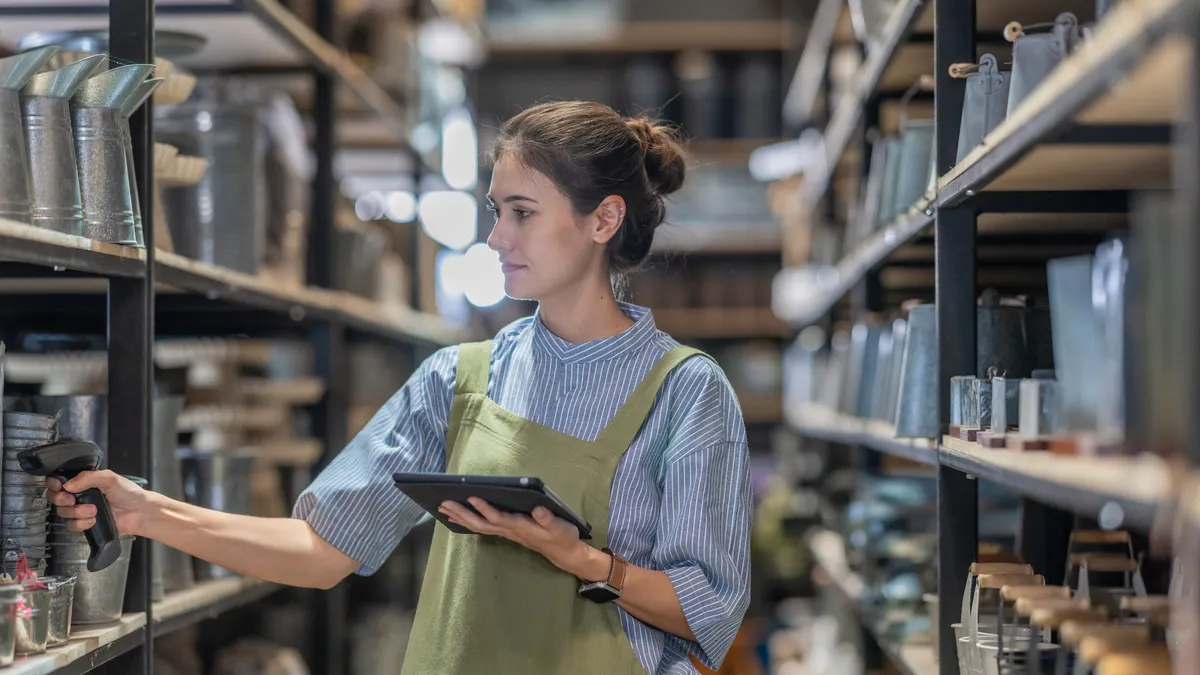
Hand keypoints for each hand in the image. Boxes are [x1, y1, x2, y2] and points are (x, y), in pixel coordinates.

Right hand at [47, 470, 152, 536]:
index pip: (60, 481)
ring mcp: (82, 510)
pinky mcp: (86, 524)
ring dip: (76, 512)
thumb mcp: (109, 478)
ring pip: (63, 513)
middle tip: (72, 500)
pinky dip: (81, 524)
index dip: (55, 484)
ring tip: (93, 510)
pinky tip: (93, 520)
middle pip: (56, 498)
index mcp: (85, 482)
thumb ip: (88, 478)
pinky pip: (72, 526)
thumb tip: (68, 484)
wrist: (140, 513)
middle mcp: (81, 495)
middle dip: (61, 499)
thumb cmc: (129, 493)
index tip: (59, 486)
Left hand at [439, 498, 601, 578]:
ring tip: (444, 508)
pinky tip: (458, 516)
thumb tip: (539, 509)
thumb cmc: (562, 537)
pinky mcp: (506, 531)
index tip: (472, 497)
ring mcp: (506, 532)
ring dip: (461, 517)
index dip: (485, 508)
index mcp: (520, 526)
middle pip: (481, 523)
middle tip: (444, 503)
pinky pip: (483, 527)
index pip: (499, 518)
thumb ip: (549, 519)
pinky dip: (468, 521)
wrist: (563, 553)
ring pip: (479, 526)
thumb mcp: (560, 527)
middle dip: (462, 513)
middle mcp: (509, 530)